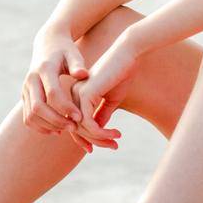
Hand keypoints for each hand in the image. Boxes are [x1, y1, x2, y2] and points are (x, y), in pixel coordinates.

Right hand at [17, 26, 91, 143]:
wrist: (47, 44)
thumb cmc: (65, 50)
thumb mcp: (73, 53)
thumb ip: (77, 64)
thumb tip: (82, 74)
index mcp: (44, 69)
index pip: (52, 93)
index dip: (66, 107)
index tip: (80, 116)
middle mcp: (31, 80)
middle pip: (37, 107)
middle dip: (56, 120)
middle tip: (74, 127)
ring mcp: (25, 89)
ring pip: (30, 116)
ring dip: (48, 126)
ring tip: (68, 129)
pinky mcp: (25, 96)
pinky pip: (28, 118)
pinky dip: (40, 127)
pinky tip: (57, 130)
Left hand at [67, 32, 140, 153]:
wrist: (128, 55)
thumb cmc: (122, 74)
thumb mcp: (111, 99)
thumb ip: (102, 114)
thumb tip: (97, 132)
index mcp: (77, 95)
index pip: (76, 124)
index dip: (87, 139)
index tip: (102, 146)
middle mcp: (74, 94)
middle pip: (77, 129)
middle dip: (96, 141)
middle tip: (114, 146)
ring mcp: (77, 94)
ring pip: (82, 128)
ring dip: (101, 138)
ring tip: (117, 138)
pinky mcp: (86, 94)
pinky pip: (88, 122)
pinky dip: (101, 132)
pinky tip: (115, 132)